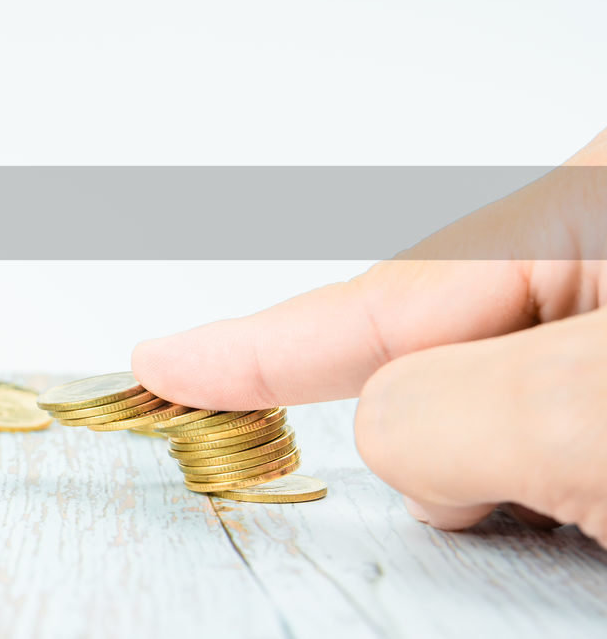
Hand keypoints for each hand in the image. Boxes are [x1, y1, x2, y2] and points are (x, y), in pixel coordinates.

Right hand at [132, 135, 606, 543]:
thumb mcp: (585, 416)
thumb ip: (434, 412)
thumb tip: (389, 435)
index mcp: (590, 213)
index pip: (371, 296)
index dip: (249, 347)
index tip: (162, 362)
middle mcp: (596, 262)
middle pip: (432, 359)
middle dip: (438, 444)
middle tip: (527, 499)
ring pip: (487, 415)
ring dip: (512, 476)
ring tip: (598, 512)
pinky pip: (537, 439)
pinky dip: (546, 485)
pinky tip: (598, 510)